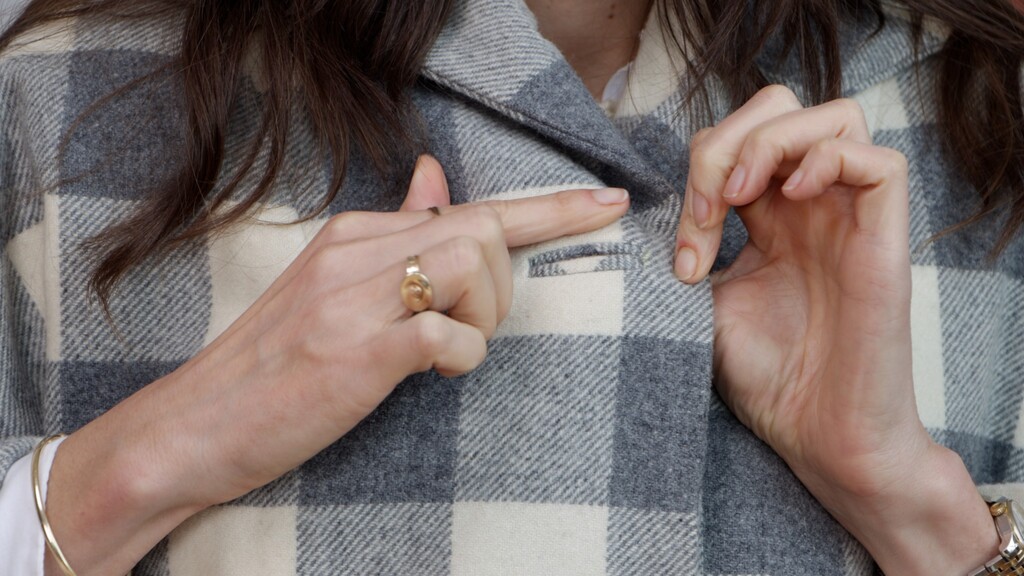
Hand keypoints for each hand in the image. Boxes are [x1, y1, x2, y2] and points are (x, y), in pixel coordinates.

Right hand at [43, 155, 629, 575]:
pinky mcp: (356, 353)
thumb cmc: (276, 362)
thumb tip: (436, 179)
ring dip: (486, 317)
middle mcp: (355, 252)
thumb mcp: (330, 283)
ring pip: (476, 265)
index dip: (550, 207)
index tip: (608, 203)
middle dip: (509, 283)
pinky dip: (462, 357)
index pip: (469, 207)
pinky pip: (447, 334)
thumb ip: (392, 234)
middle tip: (469, 329)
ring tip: (445, 350)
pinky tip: (431, 373)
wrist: (197, 425)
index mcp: (355, 235)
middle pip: (485, 228)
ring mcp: (353, 300)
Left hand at [675, 85, 993, 573]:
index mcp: (770, 218)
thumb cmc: (767, 376)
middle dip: (730, 140)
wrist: (817, 433)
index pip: (738, 139)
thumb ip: (688, 247)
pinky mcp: (885, 238)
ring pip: (835, 116)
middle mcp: (812, 207)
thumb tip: (636, 210)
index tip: (684, 246)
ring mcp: (850, 218)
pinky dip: (829, 160)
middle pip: (781, 109)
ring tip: (744, 196)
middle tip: (711, 207)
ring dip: (772, 142)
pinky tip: (793, 199)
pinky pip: (880, 161)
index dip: (699, 171)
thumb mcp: (706, 302)